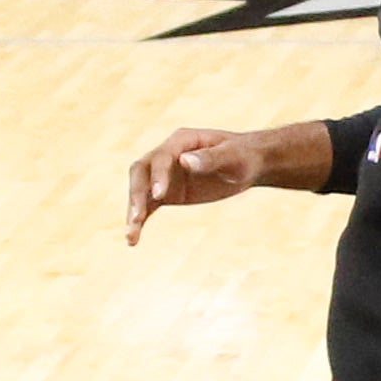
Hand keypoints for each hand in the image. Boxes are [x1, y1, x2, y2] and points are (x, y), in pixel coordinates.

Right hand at [125, 127, 271, 244]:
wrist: (249, 164)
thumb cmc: (243, 156)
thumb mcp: (232, 157)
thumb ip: (210, 158)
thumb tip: (184, 160)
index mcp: (181, 141)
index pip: (161, 157)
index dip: (158, 175)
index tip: (160, 195)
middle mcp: (167, 156)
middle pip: (140, 172)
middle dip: (137, 194)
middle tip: (137, 217)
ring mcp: (164, 175)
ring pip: (140, 192)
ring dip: (133, 212)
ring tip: (131, 236)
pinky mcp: (167, 193)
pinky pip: (148, 206)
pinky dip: (139, 221)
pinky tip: (133, 240)